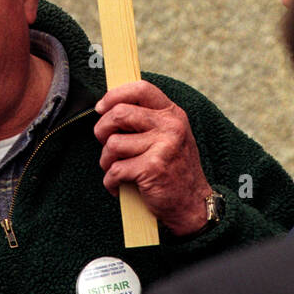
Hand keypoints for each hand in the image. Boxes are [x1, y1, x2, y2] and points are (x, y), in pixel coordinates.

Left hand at [94, 81, 212, 235]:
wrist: (192, 205)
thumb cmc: (173, 169)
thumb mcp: (169, 136)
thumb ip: (147, 119)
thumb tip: (108, 107)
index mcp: (172, 114)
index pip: (140, 88)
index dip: (115, 95)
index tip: (101, 107)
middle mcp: (170, 126)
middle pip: (119, 113)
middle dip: (102, 130)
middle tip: (105, 144)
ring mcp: (163, 146)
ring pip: (112, 144)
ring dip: (106, 161)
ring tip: (116, 170)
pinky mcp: (152, 168)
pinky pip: (115, 170)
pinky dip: (110, 182)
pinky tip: (119, 187)